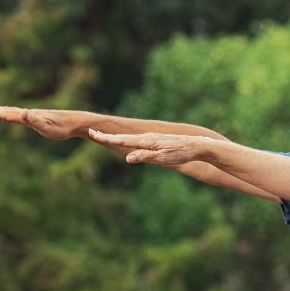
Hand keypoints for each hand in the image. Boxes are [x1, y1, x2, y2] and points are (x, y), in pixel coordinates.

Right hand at [0, 104, 84, 139]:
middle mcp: (30, 113)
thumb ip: (34, 120)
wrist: (76, 122)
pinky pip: (23, 115)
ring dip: (3, 111)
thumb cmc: (62, 127)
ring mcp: (35, 115)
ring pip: (16, 112)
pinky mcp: (41, 118)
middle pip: (9, 111)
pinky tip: (18, 115)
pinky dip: (15, 114)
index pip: (8, 114)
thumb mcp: (47, 126)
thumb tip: (22, 112)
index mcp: (28, 116)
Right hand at [86, 129, 212, 166]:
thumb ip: (145, 157)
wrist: (197, 145)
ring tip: (104, 137)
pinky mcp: (158, 141)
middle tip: (92, 132)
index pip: (121, 140)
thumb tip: (128, 158)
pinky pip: (139, 140)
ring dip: (116, 137)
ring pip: (131, 138)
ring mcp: (152, 138)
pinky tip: (128, 142)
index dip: (106, 138)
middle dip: (107, 136)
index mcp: (145, 141)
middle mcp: (147, 137)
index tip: (92, 133)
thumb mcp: (163, 158)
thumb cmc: (181, 154)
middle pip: (123, 137)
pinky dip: (128, 140)